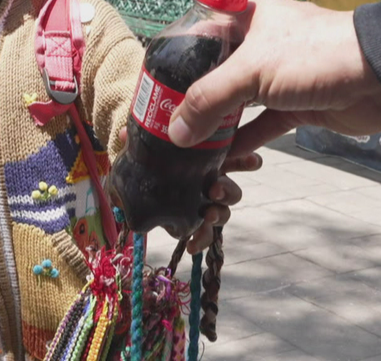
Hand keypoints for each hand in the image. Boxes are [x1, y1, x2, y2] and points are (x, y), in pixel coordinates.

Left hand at [114, 127, 262, 253]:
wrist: (138, 184)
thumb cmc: (152, 160)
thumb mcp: (149, 147)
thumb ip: (141, 141)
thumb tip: (125, 134)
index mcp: (205, 160)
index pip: (232, 158)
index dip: (245, 160)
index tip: (254, 162)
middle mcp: (209, 182)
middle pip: (230, 189)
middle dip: (228, 191)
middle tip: (215, 190)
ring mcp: (203, 203)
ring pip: (222, 212)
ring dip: (219, 214)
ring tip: (207, 215)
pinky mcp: (193, 222)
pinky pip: (204, 234)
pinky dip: (200, 240)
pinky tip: (191, 246)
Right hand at [167, 0, 380, 157]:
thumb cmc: (316, 56)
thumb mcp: (252, 71)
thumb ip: (208, 100)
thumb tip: (176, 131)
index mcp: (247, 20)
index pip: (200, 36)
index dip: (177, 60)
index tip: (154, 88)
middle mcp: (260, 47)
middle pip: (215, 74)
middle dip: (192, 100)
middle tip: (165, 125)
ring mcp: (278, 79)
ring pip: (236, 104)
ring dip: (216, 126)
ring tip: (188, 148)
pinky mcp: (296, 107)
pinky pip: (260, 126)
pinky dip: (242, 142)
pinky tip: (221, 159)